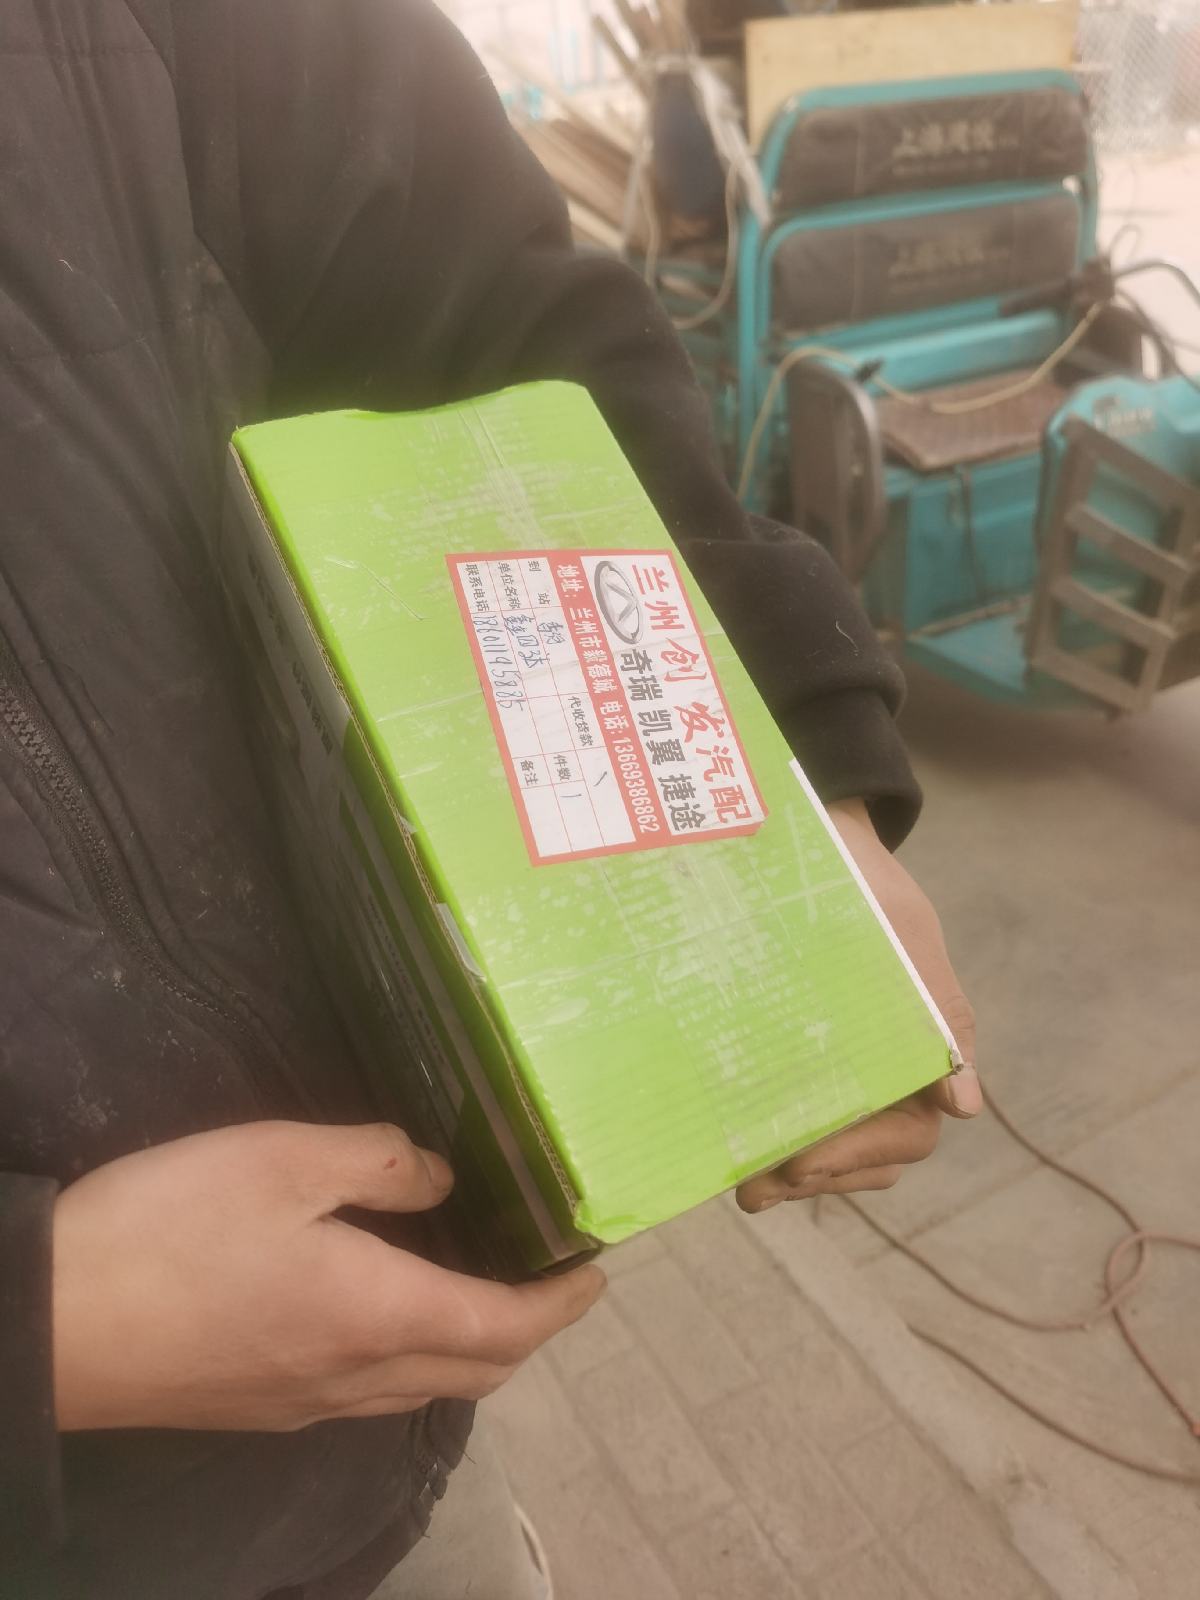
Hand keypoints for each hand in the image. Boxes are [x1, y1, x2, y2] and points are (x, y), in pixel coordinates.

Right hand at [52, 1121, 603, 1431]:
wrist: (49, 1324)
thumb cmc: (174, 1230)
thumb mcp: (283, 1158)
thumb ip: (381, 1162)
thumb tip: (444, 1181)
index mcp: (378, 1315)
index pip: (505, 1326)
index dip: (561, 1304)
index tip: (597, 1274)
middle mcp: (356, 1377)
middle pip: (475, 1370)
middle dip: (527, 1330)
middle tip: (549, 1279)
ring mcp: (305, 1405)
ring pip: (422, 1389)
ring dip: (471, 1347)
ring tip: (481, 1291)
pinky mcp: (260, 1408)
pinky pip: (369, 1395)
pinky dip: (412, 1358)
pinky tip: (387, 1315)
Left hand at [737, 797, 978, 1213]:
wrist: (815, 835)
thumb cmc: (866, 881)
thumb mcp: (902, 931)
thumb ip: (936, 1010)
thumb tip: (964, 1107)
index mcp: (927, 1042)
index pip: (910, 1129)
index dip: (859, 1153)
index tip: (801, 1158)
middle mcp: (894, 1066)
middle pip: (872, 1153)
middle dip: (819, 1174)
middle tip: (757, 1187)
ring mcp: (850, 1064)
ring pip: (840, 1147)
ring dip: (795, 1172)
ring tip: (747, 1183)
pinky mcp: (806, 1056)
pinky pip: (805, 1117)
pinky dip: (777, 1141)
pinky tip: (735, 1151)